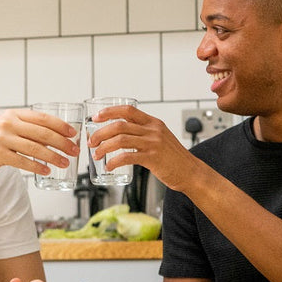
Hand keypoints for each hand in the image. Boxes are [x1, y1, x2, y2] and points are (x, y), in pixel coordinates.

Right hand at [0, 108, 79, 179]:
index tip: (73, 133)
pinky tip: (47, 171)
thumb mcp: (6, 128)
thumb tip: (55, 135)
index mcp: (13, 114)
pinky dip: (38, 167)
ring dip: (54, 157)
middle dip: (63, 143)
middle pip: (43, 133)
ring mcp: (2, 138)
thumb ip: (26, 128)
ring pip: (36, 148)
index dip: (60, 126)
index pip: (43, 118)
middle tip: (74, 151)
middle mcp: (8, 123)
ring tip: (65, 163)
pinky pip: (24, 161)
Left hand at [85, 105, 204, 191]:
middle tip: (92, 142)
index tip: (96, 117)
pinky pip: (127, 157)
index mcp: (153, 122)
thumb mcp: (160, 137)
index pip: (128, 110)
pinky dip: (114, 162)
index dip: (109, 111)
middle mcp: (153, 130)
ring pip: (120, 140)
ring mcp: (153, 143)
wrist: (190, 171)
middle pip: (119, 125)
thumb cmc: (173, 157)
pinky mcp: (152, 158)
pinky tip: (109, 166)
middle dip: (101, 133)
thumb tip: (120, 133)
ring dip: (104, 147)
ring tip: (96, 155)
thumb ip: (144, 132)